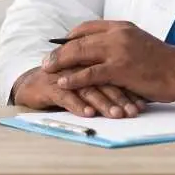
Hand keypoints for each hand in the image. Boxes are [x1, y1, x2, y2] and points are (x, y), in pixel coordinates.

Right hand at [12, 67, 147, 118]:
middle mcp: (77, 65)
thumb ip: (108, 83)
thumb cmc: (65, 84)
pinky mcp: (48, 86)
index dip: (128, 88)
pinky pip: (65, 95)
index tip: (143, 104)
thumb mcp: (89, 81)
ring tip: (116, 115)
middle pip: (102, 78)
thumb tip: (137, 100)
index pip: (113, 71)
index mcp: (89, 59)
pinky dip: (77, 104)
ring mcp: (63, 75)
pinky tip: (89, 114)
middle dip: (120, 96)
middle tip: (133, 111)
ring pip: (86, 88)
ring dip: (103, 102)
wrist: (32, 85)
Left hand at [41, 20, 174, 102]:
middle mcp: (117, 34)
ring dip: (60, 62)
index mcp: (121, 27)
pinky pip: (90, 73)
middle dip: (59, 51)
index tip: (60, 46)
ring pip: (80, 53)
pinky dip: (74, 78)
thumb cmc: (164, 63)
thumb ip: (120, 45)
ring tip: (47, 70)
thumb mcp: (140, 44)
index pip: (87, 27)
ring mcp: (118, 51)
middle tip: (46, 60)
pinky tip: (63, 82)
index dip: (70, 37)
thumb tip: (101, 54)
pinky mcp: (120, 68)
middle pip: (78, 40)